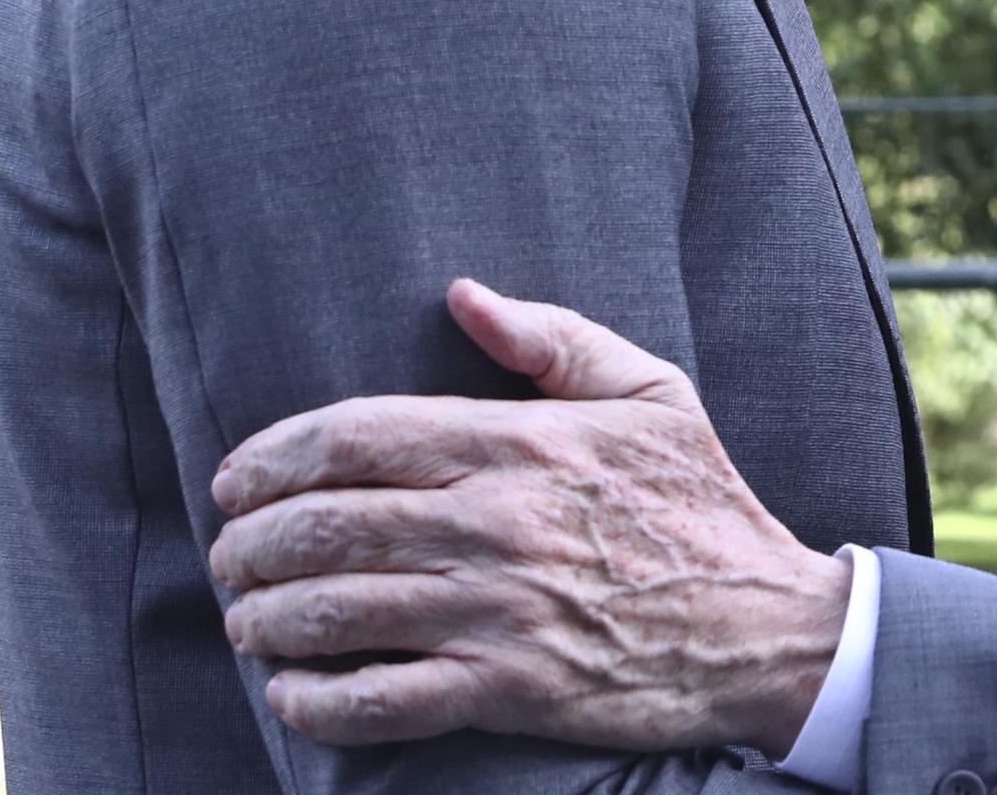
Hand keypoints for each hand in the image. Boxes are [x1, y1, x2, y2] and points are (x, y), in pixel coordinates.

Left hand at [208, 279, 848, 753]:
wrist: (765, 625)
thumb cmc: (701, 504)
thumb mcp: (653, 395)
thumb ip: (556, 338)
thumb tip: (463, 294)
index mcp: (523, 442)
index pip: (356, 436)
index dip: (271, 455)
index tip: (234, 478)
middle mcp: (497, 523)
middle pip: (324, 525)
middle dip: (250, 542)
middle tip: (231, 554)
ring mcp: (498, 611)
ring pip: (334, 612)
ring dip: (266, 619)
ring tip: (249, 619)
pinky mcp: (507, 690)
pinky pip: (378, 702)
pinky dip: (315, 701)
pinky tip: (293, 690)